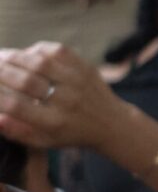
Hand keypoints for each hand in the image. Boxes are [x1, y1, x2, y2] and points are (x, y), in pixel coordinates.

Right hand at [0, 42, 131, 150]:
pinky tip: (26, 53)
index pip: (16, 107)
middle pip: (27, 81)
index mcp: (54, 123)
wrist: (112, 123)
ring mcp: (78, 81)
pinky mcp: (85, 67)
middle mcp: (67, 101)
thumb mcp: (44, 141)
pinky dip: (38, 49)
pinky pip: (58, 51)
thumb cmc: (71, 133)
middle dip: (1, 72)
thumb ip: (16, 131)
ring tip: (0, 57)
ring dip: (15, 57)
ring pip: (40, 63)